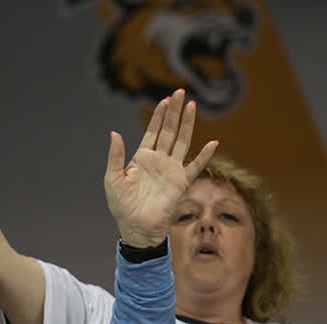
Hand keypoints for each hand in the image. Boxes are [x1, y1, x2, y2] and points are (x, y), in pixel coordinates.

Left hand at [104, 88, 218, 247]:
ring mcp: (171, 170)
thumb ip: (116, 156)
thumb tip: (114, 133)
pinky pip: (196, 166)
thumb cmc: (122, 206)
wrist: (136, 227)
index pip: (152, 132)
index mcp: (141, 158)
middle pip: (169, 131)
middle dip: (174, 112)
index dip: (158, 116)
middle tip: (180, 92)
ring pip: (182, 141)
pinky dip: (205, 155)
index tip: (165, 99)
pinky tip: (213, 143)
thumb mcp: (113, 178)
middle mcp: (159, 161)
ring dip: (187, 124)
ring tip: (192, 106)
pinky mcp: (181, 182)